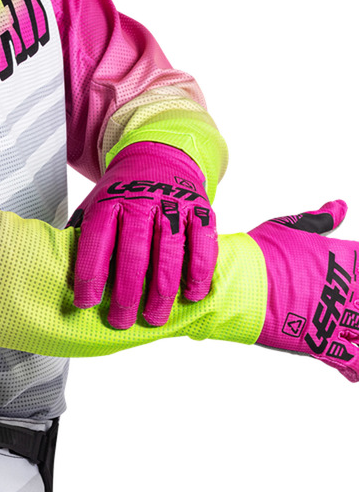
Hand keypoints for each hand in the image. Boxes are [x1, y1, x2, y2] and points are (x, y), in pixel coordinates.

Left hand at [71, 142, 216, 327]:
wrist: (158, 155)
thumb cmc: (123, 191)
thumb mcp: (96, 202)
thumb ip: (82, 231)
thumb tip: (55, 265)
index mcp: (109, 201)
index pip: (97, 239)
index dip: (90, 273)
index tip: (85, 302)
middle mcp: (141, 201)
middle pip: (134, 250)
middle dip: (127, 292)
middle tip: (121, 320)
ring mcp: (173, 204)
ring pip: (169, 251)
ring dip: (162, 290)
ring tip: (154, 318)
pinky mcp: (201, 210)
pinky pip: (203, 244)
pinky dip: (199, 273)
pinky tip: (191, 295)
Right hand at [248, 200, 358, 381]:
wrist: (230, 281)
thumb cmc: (256, 253)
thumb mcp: (288, 227)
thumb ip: (319, 220)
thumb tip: (340, 206)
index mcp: (340, 259)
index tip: (356, 277)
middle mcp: (343, 288)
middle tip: (348, 303)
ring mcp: (334, 317)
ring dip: (358, 329)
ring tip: (352, 329)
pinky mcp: (321, 342)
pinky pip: (353, 359)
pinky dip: (357, 366)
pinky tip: (355, 369)